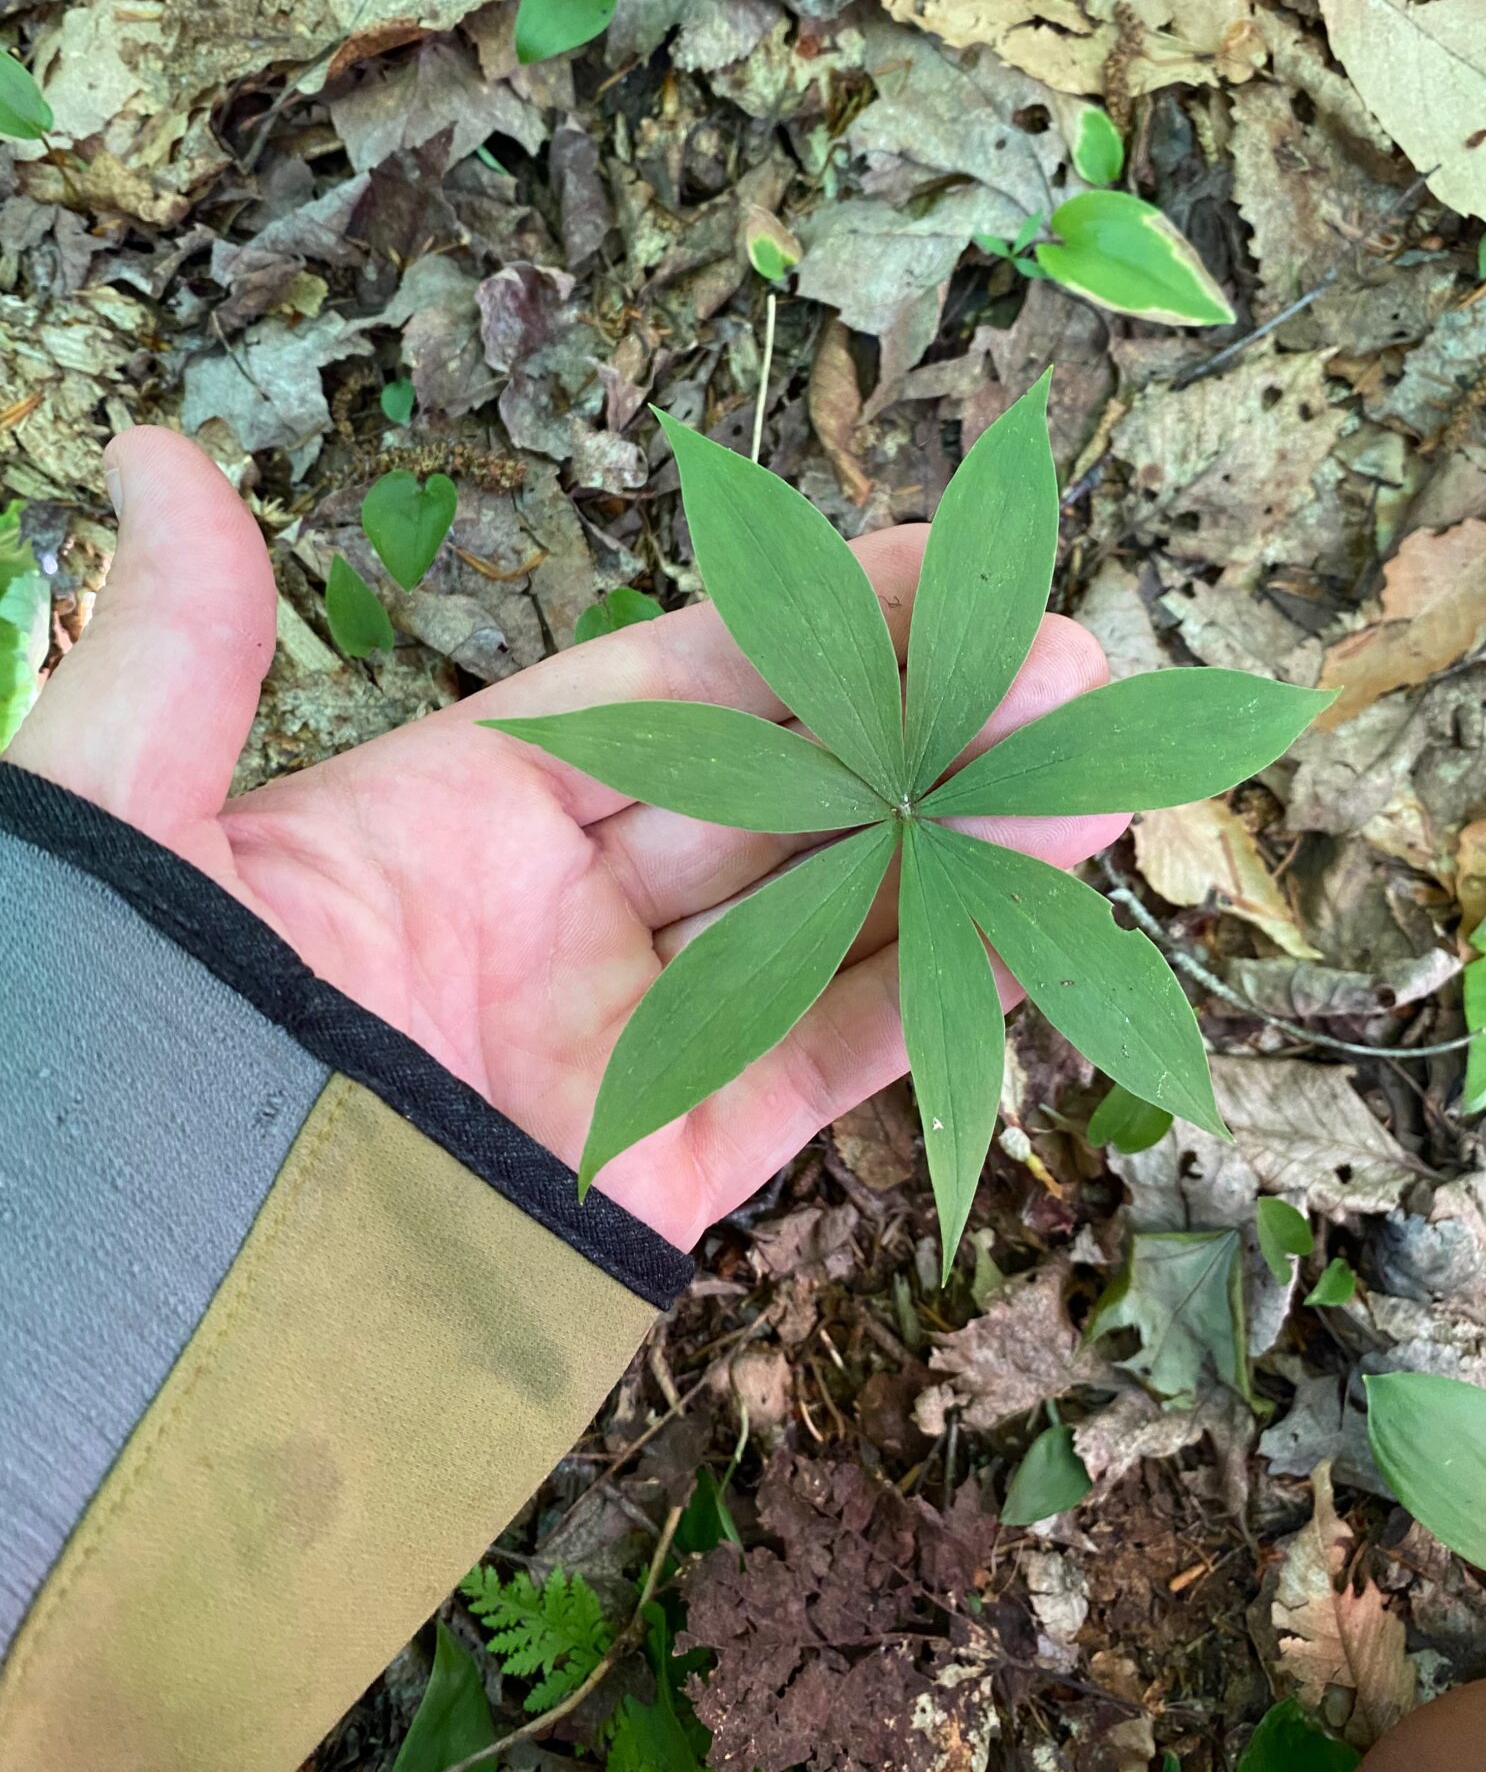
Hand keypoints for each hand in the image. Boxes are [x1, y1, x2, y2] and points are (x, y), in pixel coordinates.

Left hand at [8, 428, 1126, 1248]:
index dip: (795, 620)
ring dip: (963, 846)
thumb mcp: (120, 819)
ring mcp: (611, 1048)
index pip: (662, 690)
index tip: (924, 556)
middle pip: (772, 795)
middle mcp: (547, 922)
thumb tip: (152, 455)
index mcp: (439, 815)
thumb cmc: (92, 1046)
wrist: (107, 1319)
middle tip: (1063, 647)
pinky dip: (929, 998)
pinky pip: (812, 1072)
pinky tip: (1036, 913)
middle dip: (921, 721)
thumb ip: (180, 647)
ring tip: (1097, 760)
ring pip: (823, 925)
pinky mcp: (652, 1179)